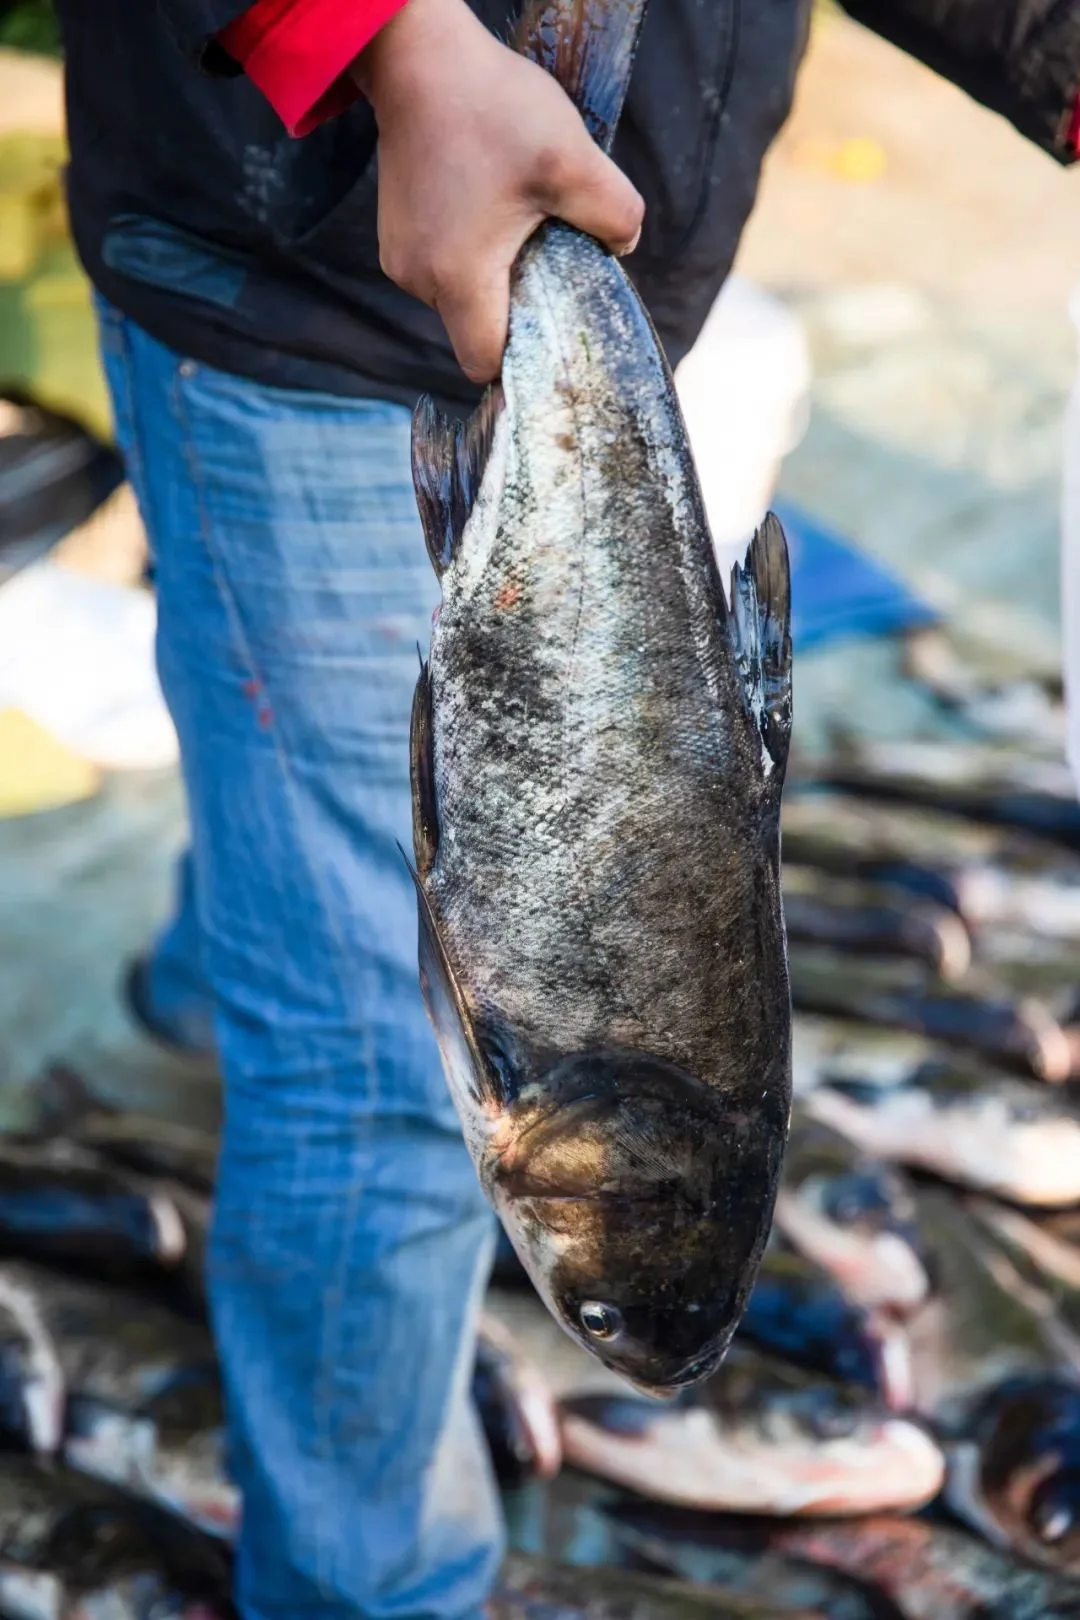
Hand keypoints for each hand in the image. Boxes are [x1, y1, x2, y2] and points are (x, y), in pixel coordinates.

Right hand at [351, 0, 643, 383]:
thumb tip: (624, 246)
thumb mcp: (575, 162)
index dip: (523, 358)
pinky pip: (442, 266)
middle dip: (516, 307)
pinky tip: (488, 203)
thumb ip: (616, 216)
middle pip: (476, 330)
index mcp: (457, 279)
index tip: (554, 323)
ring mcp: (400, 257)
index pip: (486, 362)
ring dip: (494, 274)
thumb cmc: (492, 108)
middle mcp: (418, 280)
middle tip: (548, 254)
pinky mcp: (396, 234)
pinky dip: (470, 251)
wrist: (419, 56)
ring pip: (460, 298)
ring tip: (516, 216)